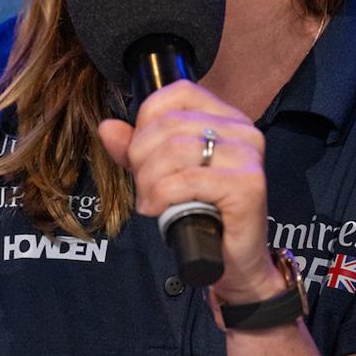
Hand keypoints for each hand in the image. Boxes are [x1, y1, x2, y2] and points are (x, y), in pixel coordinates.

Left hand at [98, 81, 282, 301]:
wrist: (232, 263)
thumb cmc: (201, 215)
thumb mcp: (162, 174)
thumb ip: (136, 149)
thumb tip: (107, 128)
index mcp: (227, 118)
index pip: (178, 93)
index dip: (146, 120)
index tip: (140, 153)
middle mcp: (243, 130)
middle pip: (170, 124)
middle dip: (141, 158)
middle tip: (142, 187)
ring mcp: (248, 156)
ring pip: (175, 149)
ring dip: (149, 180)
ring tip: (151, 200)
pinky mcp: (248, 185)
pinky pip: (186, 180)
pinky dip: (161, 195)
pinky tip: (159, 210)